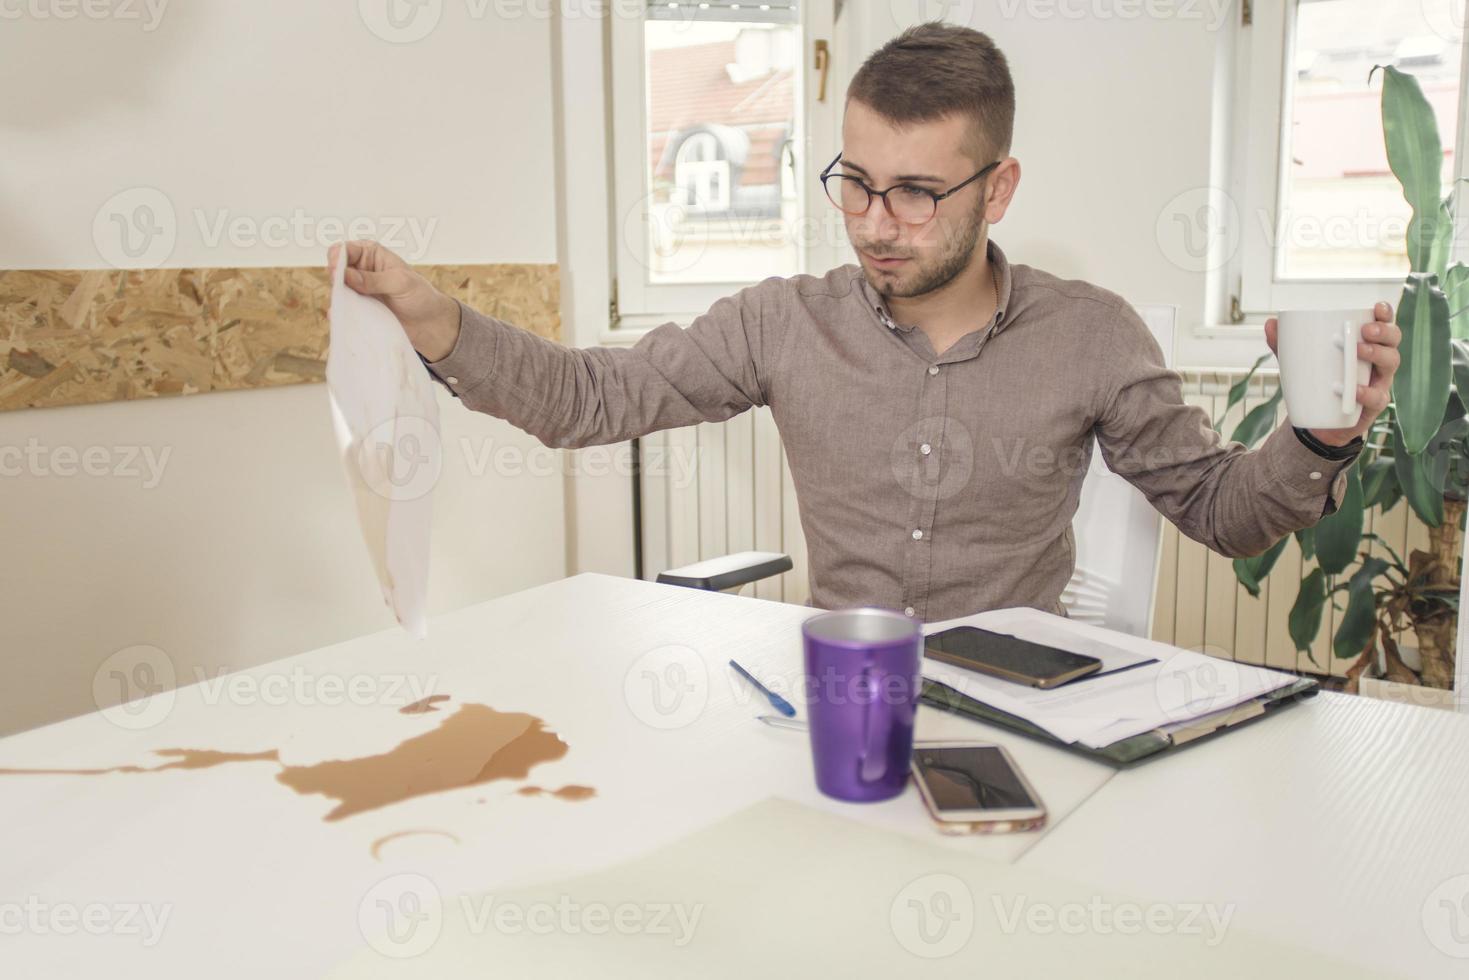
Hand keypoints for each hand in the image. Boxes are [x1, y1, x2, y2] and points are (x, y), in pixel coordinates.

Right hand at [328, 240, 461, 360]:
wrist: (430, 324)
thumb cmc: (421, 296)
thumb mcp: (401, 283)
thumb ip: (374, 279)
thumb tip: (346, 276)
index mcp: (371, 254)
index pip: (345, 250)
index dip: (337, 258)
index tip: (336, 271)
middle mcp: (361, 270)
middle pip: (335, 271)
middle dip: (334, 280)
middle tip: (339, 290)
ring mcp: (358, 292)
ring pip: (337, 292)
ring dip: (337, 299)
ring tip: (342, 307)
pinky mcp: (359, 310)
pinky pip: (343, 311)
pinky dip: (340, 314)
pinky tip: (339, 319)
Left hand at [1264, 301, 1399, 446]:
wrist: (1320, 421)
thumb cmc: (1319, 381)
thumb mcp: (1302, 362)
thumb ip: (1286, 344)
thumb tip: (1270, 323)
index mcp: (1366, 344)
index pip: (1382, 324)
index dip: (1385, 314)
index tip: (1377, 307)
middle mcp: (1379, 360)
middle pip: (1393, 341)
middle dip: (1384, 332)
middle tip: (1365, 330)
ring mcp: (1379, 382)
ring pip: (1391, 363)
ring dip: (1377, 354)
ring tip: (1358, 350)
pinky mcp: (1374, 405)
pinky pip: (1378, 397)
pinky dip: (1366, 393)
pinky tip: (1354, 390)